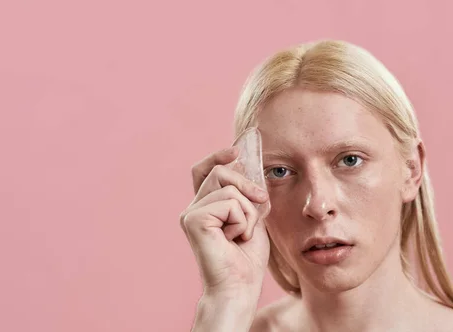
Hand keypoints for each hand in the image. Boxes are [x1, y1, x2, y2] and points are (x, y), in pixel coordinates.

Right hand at [180, 146, 270, 297]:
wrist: (240, 287)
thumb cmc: (246, 258)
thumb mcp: (253, 217)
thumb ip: (248, 194)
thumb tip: (250, 168)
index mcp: (205, 206)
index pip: (205, 170)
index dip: (218, 157)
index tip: (235, 151)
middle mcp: (194, 207)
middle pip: (220, 172)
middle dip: (248, 185)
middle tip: (261, 204)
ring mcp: (191, 213)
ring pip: (229, 188)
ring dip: (248, 211)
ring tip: (241, 234)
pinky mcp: (193, 220)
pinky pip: (230, 203)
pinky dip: (241, 220)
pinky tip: (234, 238)